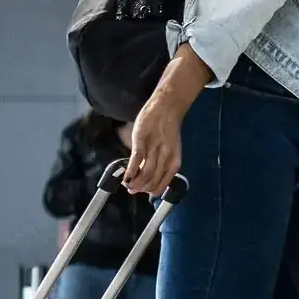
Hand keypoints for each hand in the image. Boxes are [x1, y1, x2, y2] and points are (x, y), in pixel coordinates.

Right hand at [125, 50, 208, 193]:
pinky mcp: (142, 140)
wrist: (167, 107)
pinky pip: (136, 160)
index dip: (148, 192)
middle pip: (151, 183)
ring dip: (133, 183)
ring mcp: (154, 149)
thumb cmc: (165, 129)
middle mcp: (166, 158)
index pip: (160, 186)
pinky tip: (125, 177)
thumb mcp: (167, 150)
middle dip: (139, 189)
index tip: (139, 191)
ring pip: (144, 175)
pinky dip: (130, 171)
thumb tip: (143, 180)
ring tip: (126, 183)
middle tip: (130, 188)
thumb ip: (158, 165)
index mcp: (174, 162)